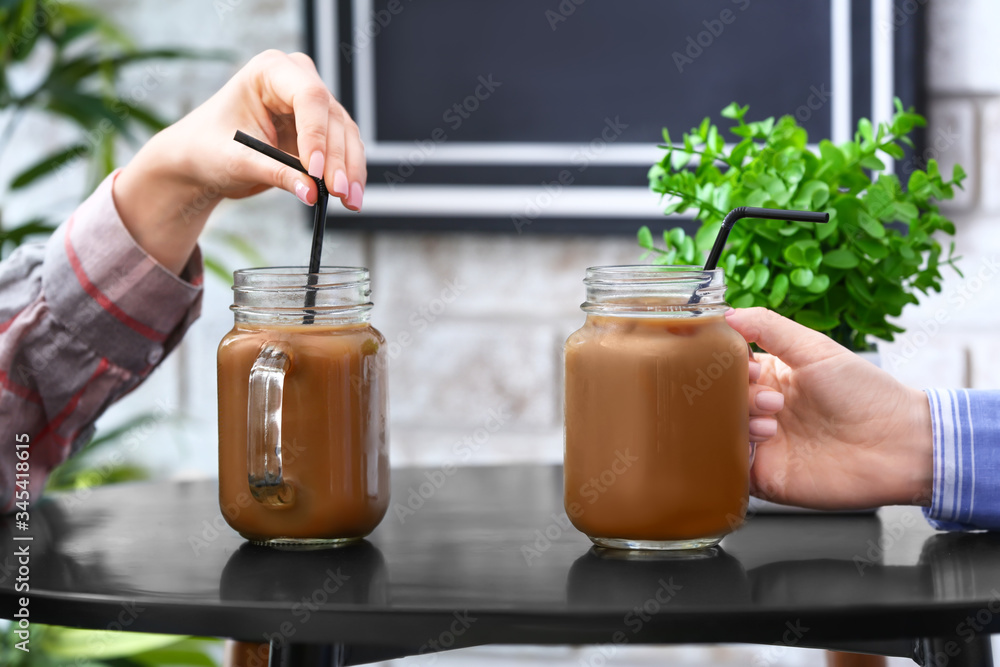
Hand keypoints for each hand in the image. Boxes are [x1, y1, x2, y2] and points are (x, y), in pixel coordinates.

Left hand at [113, 50, 365, 272]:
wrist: (202, 159)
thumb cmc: (207, 148)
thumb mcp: (237, 161)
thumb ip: (276, 173)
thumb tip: (312, 192)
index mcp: (269, 71)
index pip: (308, 96)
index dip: (316, 134)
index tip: (316, 171)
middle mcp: (297, 80)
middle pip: (331, 117)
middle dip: (337, 158)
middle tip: (338, 193)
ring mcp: (313, 105)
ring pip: (345, 134)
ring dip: (350, 169)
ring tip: (350, 201)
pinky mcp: (321, 130)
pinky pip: (345, 149)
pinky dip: (349, 173)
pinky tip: (351, 196)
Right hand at [724, 307, 932, 509]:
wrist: (898, 445)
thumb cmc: (866, 394)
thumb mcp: (816, 349)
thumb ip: (769, 327)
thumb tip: (726, 314)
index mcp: (773, 378)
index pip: (728, 368)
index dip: (728, 365)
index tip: (746, 368)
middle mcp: (763, 411)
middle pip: (720, 400)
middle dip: (735, 396)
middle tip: (769, 400)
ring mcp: (762, 444)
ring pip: (721, 430)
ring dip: (740, 423)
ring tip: (773, 424)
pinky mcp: (764, 476)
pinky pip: (730, 466)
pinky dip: (732, 454)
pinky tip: (760, 444)